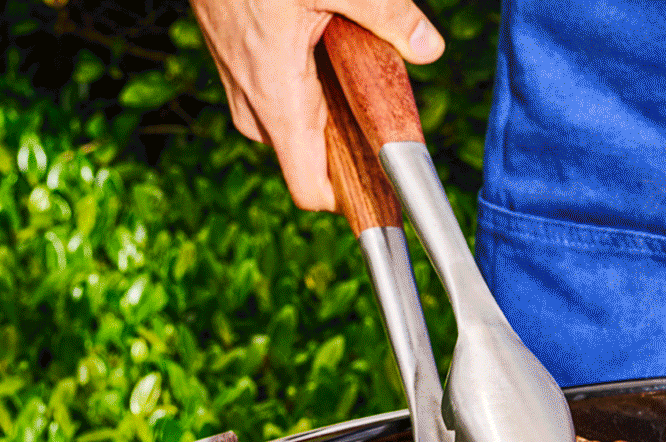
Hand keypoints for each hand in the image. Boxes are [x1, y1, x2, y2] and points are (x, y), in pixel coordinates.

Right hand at [190, 0, 444, 210]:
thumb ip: (386, 15)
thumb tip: (429, 48)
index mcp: (278, 97)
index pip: (309, 189)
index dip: (349, 200)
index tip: (384, 187)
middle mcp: (254, 102)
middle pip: (310, 160)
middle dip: (349, 147)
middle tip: (380, 115)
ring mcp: (240, 84)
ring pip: (294, 128)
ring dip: (327, 115)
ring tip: (354, 77)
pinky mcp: (236, 63)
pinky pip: (277, 99)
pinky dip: (306, 90)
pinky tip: (327, 54)